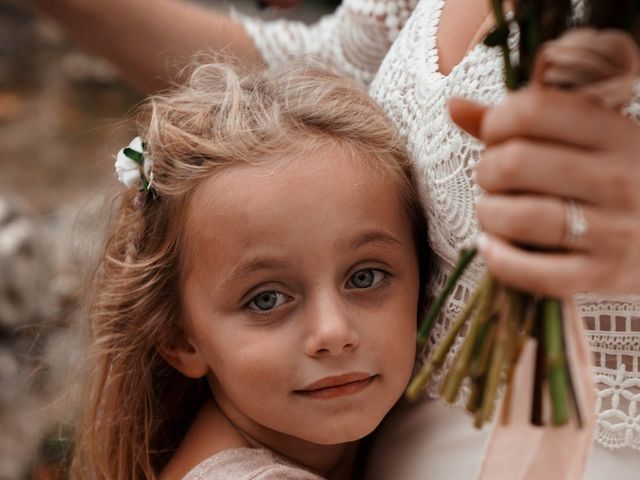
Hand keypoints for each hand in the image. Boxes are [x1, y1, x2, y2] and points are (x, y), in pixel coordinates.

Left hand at [449, 88, 639, 296]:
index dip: (497, 122)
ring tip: (493, 211)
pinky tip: (491, 246)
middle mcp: (617, 178)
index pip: (532, 110)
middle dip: (486, 170)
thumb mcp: (585, 137)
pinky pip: (533, 272)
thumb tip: (453, 106)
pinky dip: (498, 259)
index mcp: (615, 132)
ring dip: (488, 214)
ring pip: (518, 218)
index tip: (498, 137)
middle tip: (494, 179)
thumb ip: (521, 120)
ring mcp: (613, 230)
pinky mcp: (602, 274)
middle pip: (514, 164)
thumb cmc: (616, 177)